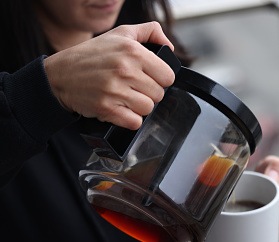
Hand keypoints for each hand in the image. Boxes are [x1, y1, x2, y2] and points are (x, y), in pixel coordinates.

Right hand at [43, 22, 174, 129]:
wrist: (59, 75)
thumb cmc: (91, 55)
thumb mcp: (121, 33)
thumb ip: (150, 32)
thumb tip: (169, 47)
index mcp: (133, 51)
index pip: (168, 76)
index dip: (160, 79)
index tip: (149, 78)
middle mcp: (125, 70)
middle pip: (159, 94)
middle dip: (148, 93)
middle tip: (133, 87)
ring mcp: (115, 90)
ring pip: (148, 109)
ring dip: (139, 106)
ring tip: (125, 97)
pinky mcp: (106, 109)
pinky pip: (134, 122)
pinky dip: (130, 119)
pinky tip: (121, 109)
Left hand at [255, 155, 278, 233]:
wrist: (266, 186)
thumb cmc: (270, 175)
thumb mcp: (271, 164)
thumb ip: (274, 164)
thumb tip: (273, 176)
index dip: (270, 190)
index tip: (262, 187)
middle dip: (267, 203)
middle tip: (259, 196)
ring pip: (277, 220)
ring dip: (266, 214)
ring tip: (261, 204)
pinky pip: (275, 228)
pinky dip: (267, 223)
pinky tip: (263, 214)